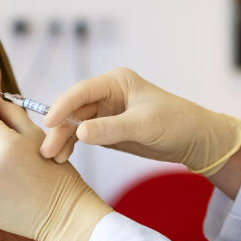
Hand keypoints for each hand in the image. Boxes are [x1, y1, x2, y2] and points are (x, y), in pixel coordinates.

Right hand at [39, 67, 240, 175]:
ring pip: (75, 125)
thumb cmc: (175, 123)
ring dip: (63, 140)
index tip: (49, 122)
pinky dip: (73, 146)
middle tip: (46, 150)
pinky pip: (83, 136)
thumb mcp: (144, 126)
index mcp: (116, 82)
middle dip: (59, 129)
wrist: (194, 140)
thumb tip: (79, 132)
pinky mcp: (107, 130)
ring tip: (53, 158)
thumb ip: (111, 129)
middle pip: (74, 110)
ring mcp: (106, 113)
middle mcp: (107, 95)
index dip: (63, 105)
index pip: (82, 91)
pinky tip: (64, 158)